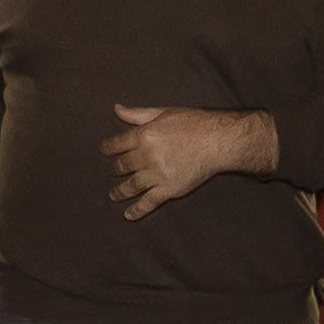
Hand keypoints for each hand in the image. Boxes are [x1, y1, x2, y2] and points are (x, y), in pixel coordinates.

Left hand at [102, 105, 275, 220]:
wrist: (219, 141)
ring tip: (113, 195)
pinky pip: (149, 202)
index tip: (103, 151)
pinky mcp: (170, 189)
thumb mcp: (164, 112)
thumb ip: (137, 113)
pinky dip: (137, 210)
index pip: (117, 144)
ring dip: (119, 192)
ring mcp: (157, 174)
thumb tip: (116, 108)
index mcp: (144, 135)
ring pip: (131, 185)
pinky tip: (128, 215)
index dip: (107, 148)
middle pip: (123, 165)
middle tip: (111, 171)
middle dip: (114, 169)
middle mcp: (147, 156)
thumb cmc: (194, 123)